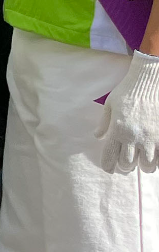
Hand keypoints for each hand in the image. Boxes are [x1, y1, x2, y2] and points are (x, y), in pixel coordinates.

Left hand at [102, 50, 158, 171]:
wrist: (149, 81)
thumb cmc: (128, 92)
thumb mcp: (110, 105)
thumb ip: (104, 123)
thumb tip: (98, 136)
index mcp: (118, 129)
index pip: (110, 156)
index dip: (108, 166)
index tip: (109, 169)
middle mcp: (133, 136)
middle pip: (128, 164)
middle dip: (125, 167)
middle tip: (125, 164)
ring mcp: (150, 137)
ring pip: (146, 165)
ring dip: (142, 166)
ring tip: (141, 162)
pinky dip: (156, 162)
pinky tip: (153, 158)